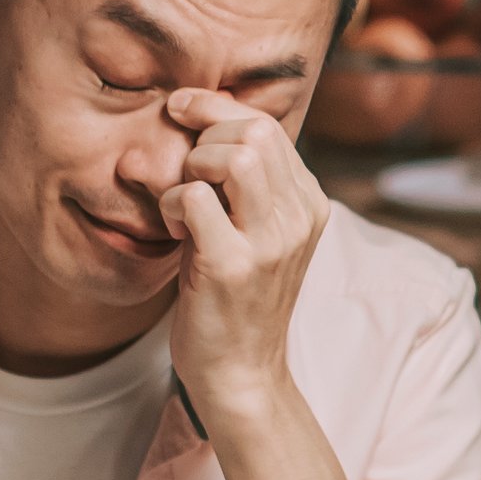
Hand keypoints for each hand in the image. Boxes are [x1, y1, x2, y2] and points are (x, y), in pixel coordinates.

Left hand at [160, 90, 329, 421]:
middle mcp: (299, 219)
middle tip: (185, 174)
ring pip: (234, 156)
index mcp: (309, 205)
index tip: (180, 109)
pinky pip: (194, 198)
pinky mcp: (233, 266)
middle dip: (204, 138)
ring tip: (184, 204)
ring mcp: (270, 243)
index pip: (267, 126)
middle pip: (254, 131)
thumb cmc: (237, 299)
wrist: (242, 372)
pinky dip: (171, 204)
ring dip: (193, 168)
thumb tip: (211, 124)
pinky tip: (174, 232)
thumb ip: (251, 187)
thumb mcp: (260, 235)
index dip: (216, 107)